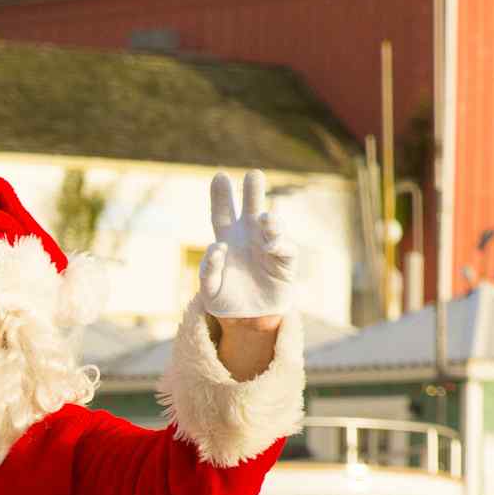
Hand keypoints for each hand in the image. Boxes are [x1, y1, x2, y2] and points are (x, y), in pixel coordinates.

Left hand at [197, 170, 293, 320]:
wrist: (248, 319)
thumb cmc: (226, 298)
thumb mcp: (208, 290)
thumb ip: (208, 270)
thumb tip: (217, 247)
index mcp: (227, 238)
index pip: (221, 213)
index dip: (220, 196)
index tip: (220, 176)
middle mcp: (249, 236)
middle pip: (252, 208)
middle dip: (254, 191)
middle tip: (254, 175)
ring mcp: (268, 246)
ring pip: (272, 224)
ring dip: (270, 220)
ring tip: (265, 219)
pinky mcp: (284, 261)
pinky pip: (285, 248)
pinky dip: (279, 244)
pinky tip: (270, 247)